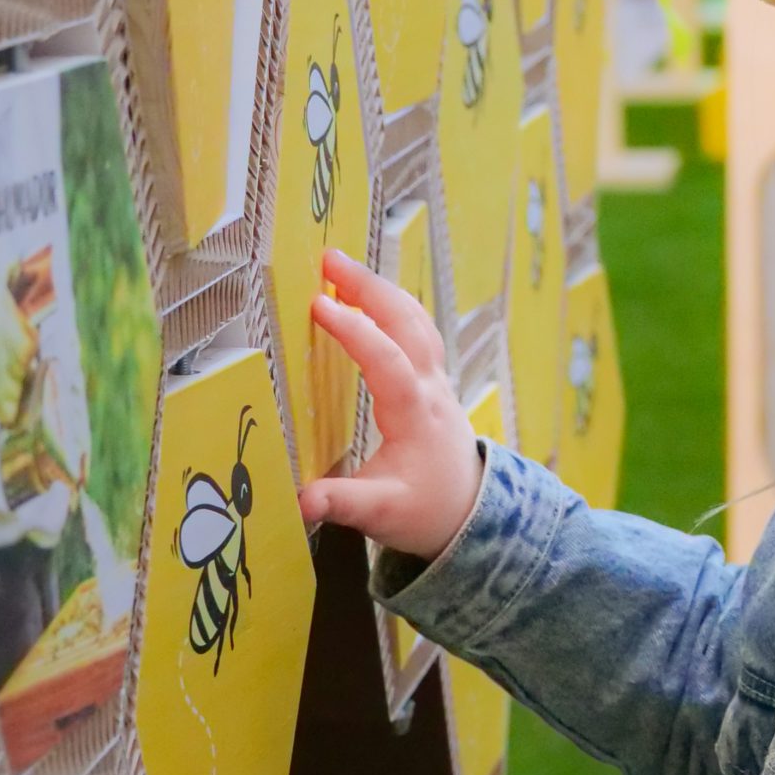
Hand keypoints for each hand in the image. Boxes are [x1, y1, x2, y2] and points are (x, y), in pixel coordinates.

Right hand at [295, 250, 481, 557]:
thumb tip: (302, 502)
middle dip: (369, 289)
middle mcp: (431, 389)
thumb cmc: (427, 511)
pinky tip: (367, 294)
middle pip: (407, 325)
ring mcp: (436, 380)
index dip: (355, 332)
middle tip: (328, 259)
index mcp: (416, 415)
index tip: (319, 306)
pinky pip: (416, 330)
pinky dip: (392, 306)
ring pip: (415, 321)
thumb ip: (342, 504)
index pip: (388, 362)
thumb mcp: (382, 515)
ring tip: (340, 267)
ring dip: (380, 290)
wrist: (472, 512)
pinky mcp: (433, 381)